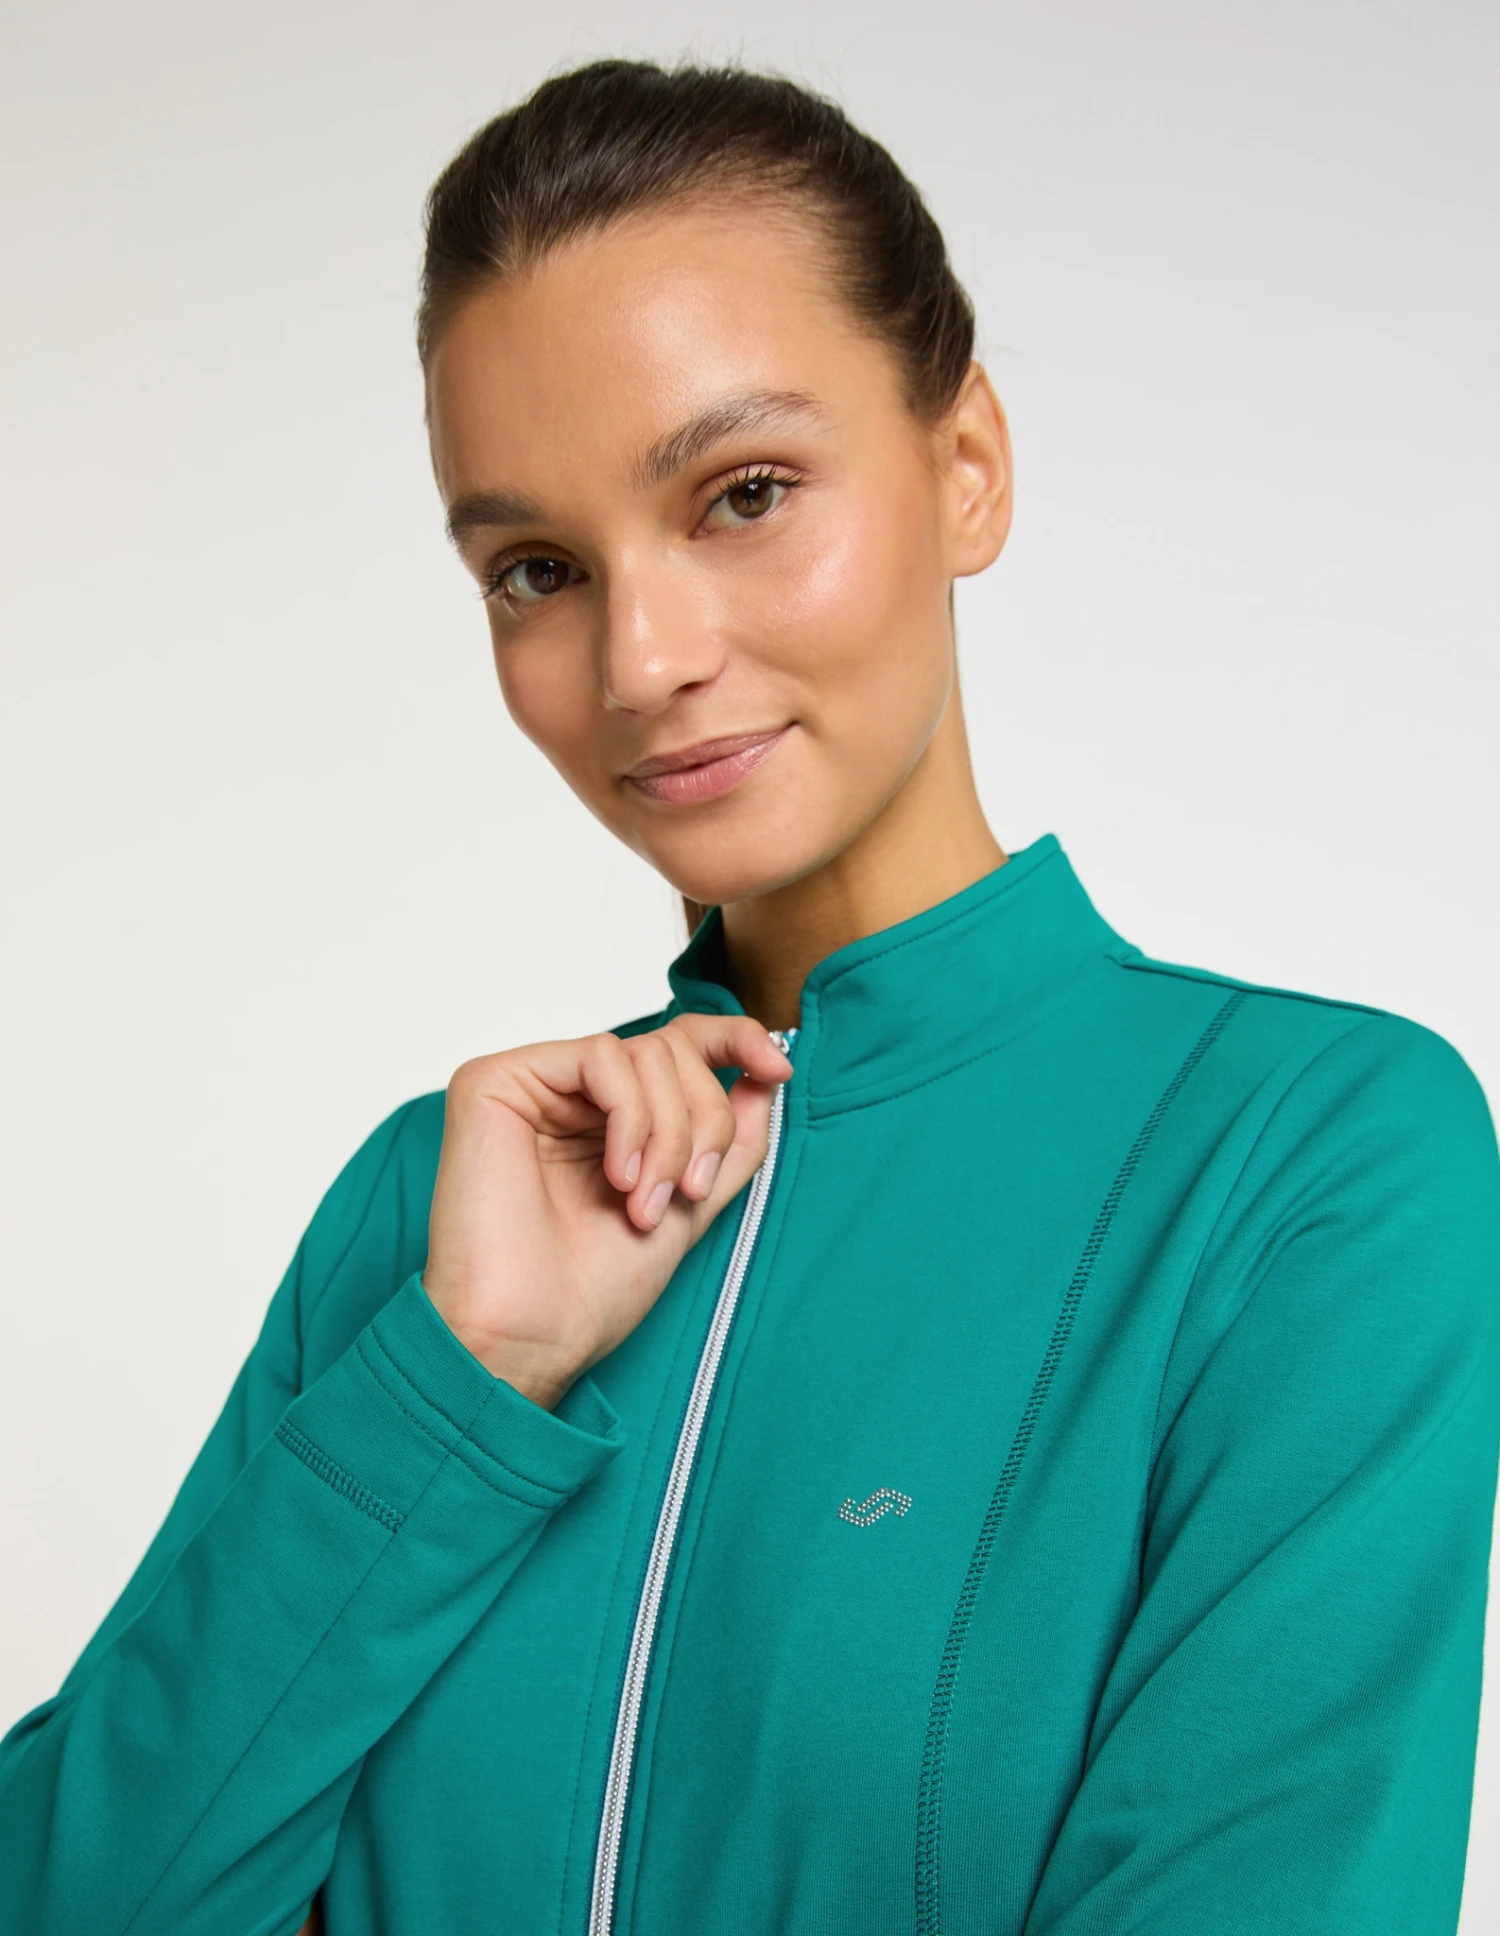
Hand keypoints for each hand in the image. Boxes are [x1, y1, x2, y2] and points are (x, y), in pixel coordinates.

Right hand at [421, 1013, 792, 1408]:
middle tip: (692, 1191)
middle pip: (671, 1050)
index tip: (779, 1068)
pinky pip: (601, 1057)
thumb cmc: (592, 1290)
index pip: (677, 1046)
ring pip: (643, 1052)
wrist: (531, 1336)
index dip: (734, 1041)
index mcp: (607, 1119)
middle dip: (704, 1120)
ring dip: (671, 1133)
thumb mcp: (691, 1206)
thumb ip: (732, 1140)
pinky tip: (619, 1176)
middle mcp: (568, 1094)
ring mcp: (532, 1085)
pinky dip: (632, 1117)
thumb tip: (770, 1071)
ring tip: (647, 1203)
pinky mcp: (495, 1080)